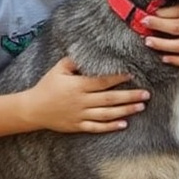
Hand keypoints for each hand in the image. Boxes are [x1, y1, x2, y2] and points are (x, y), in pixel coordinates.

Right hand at [22, 56, 149, 132]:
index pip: (101, 81)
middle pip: (109, 99)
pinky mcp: (78, 126)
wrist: (32, 109)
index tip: (132, 74)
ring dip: (125, 110)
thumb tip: (89, 51)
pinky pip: (96, 127)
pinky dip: (110, 126)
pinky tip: (124, 124)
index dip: (117, 78)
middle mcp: (81, 101)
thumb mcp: (58, 69)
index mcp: (77, 86)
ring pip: (106, 114)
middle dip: (129, 96)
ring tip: (140, 107)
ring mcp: (80, 115)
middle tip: (146, 94)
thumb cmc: (46, 86)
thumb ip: (74, 61)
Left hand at [143, 0, 178, 66]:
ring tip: (149, 42)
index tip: (144, 16)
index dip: (158, 15)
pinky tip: (165, 58)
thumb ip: (176, 3)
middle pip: (177, 28)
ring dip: (163, 45)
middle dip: (157, 28)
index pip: (175, 13)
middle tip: (143, 27)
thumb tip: (152, 9)